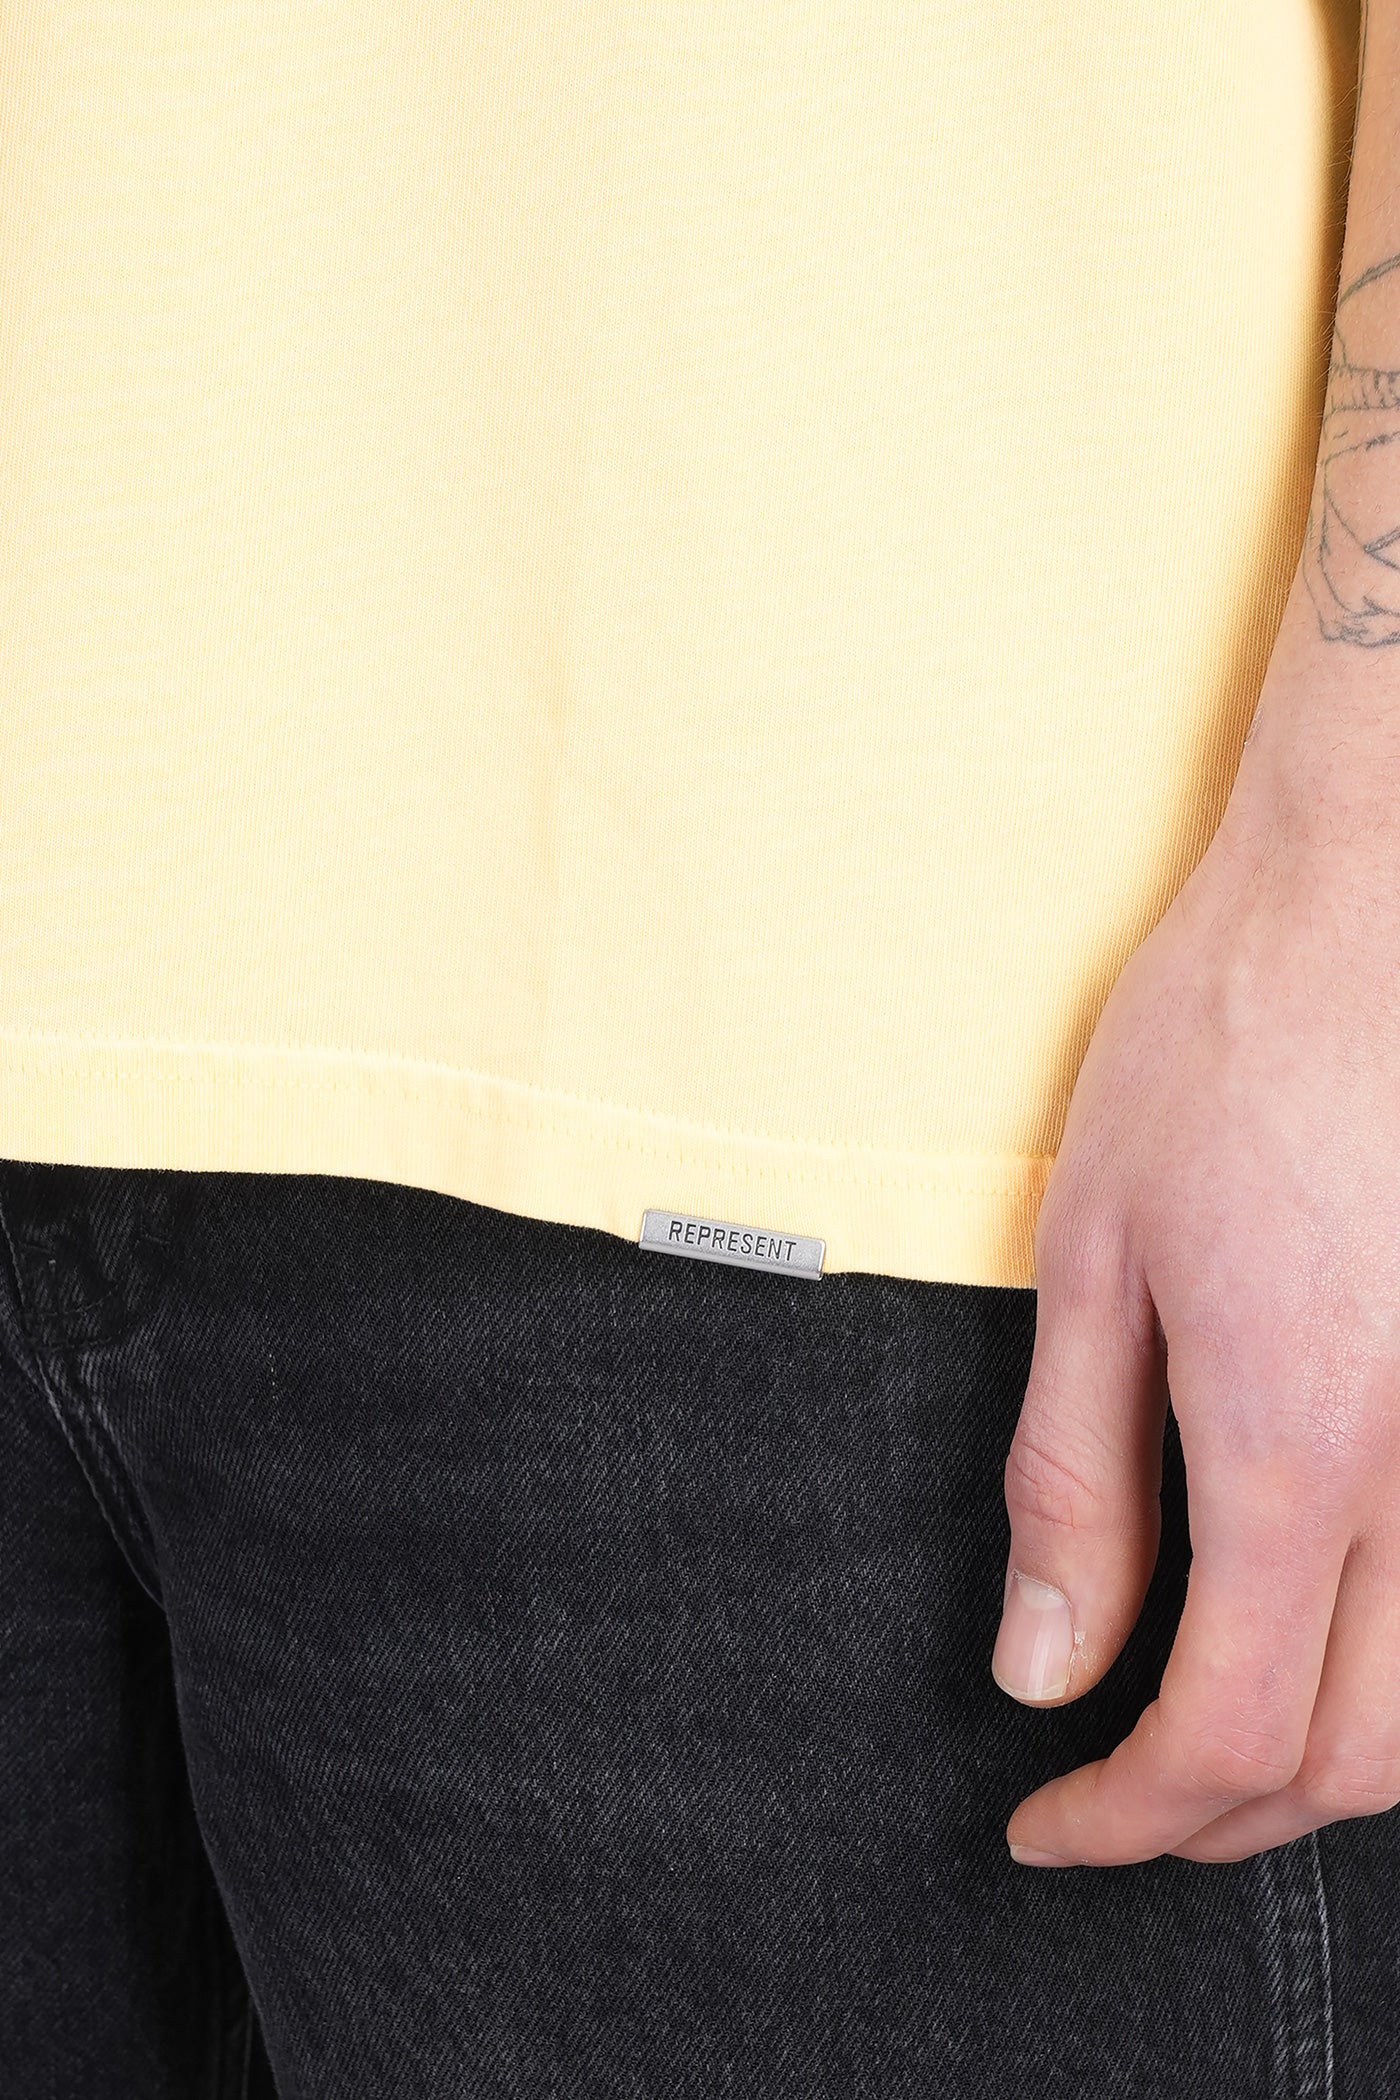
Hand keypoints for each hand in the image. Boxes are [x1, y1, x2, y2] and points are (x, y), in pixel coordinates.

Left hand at [991, 589, 1399, 1866]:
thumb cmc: (1217, 1049)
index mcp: (1294, 1441)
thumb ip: (1070, 1480)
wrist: (1371, 902)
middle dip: (1223, 1820)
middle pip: (1353, 1755)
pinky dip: (1399, 1668)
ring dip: (1325, 1763)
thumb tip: (1041, 1664)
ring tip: (1212, 1741)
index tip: (1045, 1827)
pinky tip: (1325, 1630)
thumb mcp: (1089, 1257)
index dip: (1124, 1818)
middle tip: (1117, 1804)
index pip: (1223, 1730)